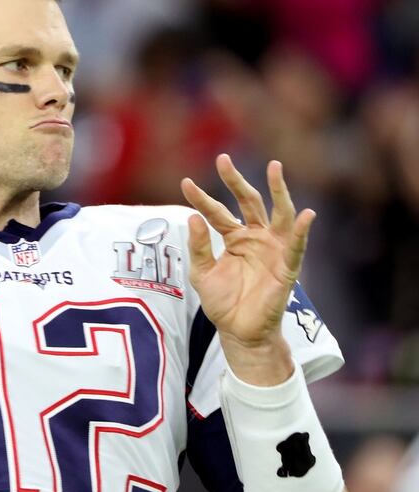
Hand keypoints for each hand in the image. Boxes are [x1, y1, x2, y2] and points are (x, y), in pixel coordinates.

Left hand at [181, 155, 315, 385]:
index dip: (201, 198)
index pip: (216, 212)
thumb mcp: (201, 273)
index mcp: (233, 238)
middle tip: (222, 160)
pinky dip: (303, 231)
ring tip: (275, 167)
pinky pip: (297, 246)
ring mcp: (272, 249)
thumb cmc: (222, 302)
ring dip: (278, 191)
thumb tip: (192, 217)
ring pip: (278, 214)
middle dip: (236, 181)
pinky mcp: (287, 266)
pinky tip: (306, 215)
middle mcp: (255, 237)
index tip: (184, 183)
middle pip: (247, 202)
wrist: (238, 331)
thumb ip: (198, 247)